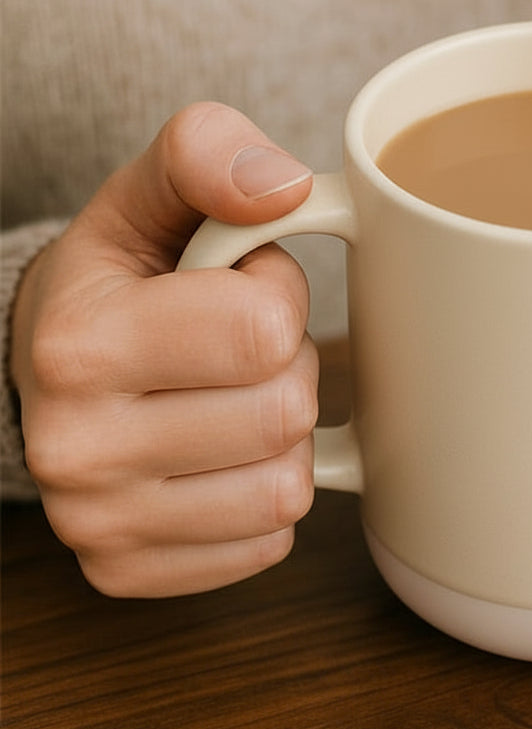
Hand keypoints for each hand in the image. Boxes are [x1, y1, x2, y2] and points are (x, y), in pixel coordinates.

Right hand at [10, 103, 317, 596]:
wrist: (47, 372)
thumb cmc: (119, 283)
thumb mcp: (151, 197)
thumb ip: (210, 155)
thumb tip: (288, 187)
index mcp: (81, 344)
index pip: (264, 330)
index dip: (278, 298)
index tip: (240, 289)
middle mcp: (76, 448)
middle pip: (284, 414)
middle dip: (286, 369)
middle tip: (238, 353)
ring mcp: (99, 523)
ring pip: (286, 490)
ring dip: (281, 439)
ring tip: (229, 403)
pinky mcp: (128, 572)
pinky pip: (268, 544)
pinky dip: (264, 496)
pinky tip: (221, 461)